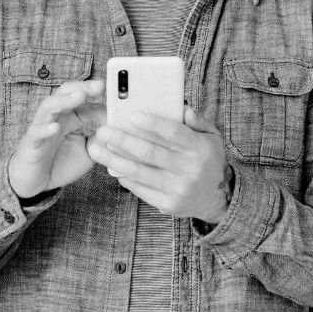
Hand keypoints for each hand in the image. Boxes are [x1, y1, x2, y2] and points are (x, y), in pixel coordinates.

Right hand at [8, 80, 106, 199]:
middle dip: (82, 87)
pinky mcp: (31, 143)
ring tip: (79, 96)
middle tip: (100, 85)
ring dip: (64, 100)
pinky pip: (36, 132)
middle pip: (65, 93)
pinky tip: (55, 127)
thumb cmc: (60, 163)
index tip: (117, 100)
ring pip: (49, 106)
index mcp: (69, 118)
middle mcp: (55, 118)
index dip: (99, 101)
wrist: (36, 183)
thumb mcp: (87, 151)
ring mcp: (41, 128)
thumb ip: (100, 140)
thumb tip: (117, 131)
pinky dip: (45, 128)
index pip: (83, 102)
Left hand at [88, 106, 232, 222]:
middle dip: (122, 140)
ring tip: (96, 148)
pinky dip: (123, 176)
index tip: (132, 116)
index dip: (152, 124)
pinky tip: (111, 165)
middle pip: (149, 153)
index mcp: (200, 149)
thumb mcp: (212, 136)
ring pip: (139, 172)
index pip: (174, 133)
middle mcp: (189, 170)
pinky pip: (139, 188)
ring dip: (113, 159)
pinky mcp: (167, 204)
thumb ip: (197, 120)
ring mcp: (177, 189)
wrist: (216, 199)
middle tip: (102, 130)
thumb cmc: (208, 160)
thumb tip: (181, 107)